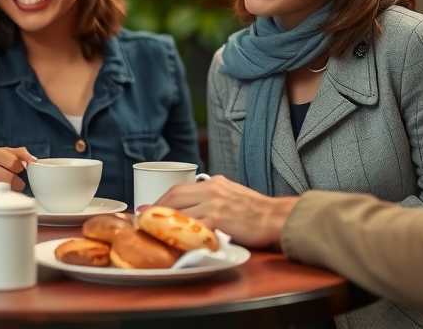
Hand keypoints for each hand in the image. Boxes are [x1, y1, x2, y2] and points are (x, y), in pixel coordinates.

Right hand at [0, 146, 37, 198]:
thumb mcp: (4, 154)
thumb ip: (20, 153)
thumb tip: (33, 160)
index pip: (14, 162)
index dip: (20, 168)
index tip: (18, 170)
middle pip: (11, 178)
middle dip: (17, 182)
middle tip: (13, 181)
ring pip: (6, 190)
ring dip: (11, 191)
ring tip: (6, 188)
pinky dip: (3, 198)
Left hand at [152, 175, 298, 247]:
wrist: (278, 217)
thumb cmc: (260, 211)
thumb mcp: (235, 195)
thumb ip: (218, 197)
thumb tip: (204, 206)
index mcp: (215, 183)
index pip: (181, 188)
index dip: (163, 199)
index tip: (151, 207)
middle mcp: (211, 189)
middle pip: (175, 195)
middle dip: (157, 207)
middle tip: (145, 218)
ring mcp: (213, 203)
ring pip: (180, 209)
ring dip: (163, 220)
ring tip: (152, 229)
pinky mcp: (218, 217)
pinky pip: (193, 226)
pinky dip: (180, 233)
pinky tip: (172, 240)